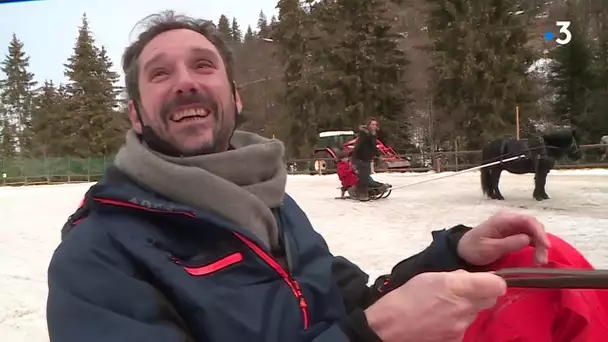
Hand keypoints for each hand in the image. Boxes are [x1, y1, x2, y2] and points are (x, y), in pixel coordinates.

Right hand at [365, 270, 505, 341]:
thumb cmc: (405, 298)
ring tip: (442, 308)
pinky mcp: (456, 340)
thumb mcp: (428, 276)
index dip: (493, 282)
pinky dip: (456, 323)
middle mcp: (463, 307)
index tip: (485, 281)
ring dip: (465, 309)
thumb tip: (469, 278)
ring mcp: (461, 326)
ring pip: (475, 313)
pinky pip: (464, 327)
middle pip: (490, 300)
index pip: (497, 285)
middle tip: (460, 293)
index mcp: (456, 287)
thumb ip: (454, 276)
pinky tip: (439, 321)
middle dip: (479, 294)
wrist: (390, 326)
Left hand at [458, 212, 550, 265]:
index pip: (527, 220)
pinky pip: (530, 238)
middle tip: (541, 261)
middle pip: (533, 226)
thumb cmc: (473, 248)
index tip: (546, 246)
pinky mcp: (514, 235)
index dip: (539, 232)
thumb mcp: (489, 248)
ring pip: (534, 233)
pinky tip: (536, 258)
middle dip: (541, 242)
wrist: (463, 251)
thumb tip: (528, 239)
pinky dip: (535, 247)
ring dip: (540, 246)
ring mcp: (513, 227)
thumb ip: (508, 243)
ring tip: (539, 262)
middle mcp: (510, 220)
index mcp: (503, 219)